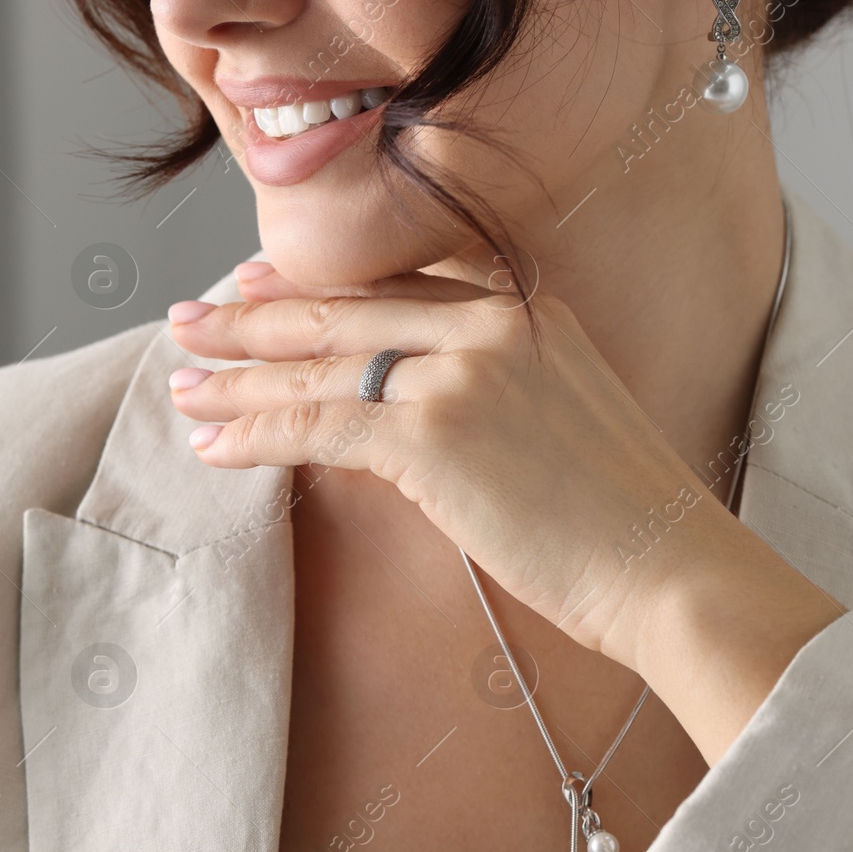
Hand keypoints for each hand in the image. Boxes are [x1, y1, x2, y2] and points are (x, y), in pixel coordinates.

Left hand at [167, 262, 842, 759]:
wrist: (669, 568)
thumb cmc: (623, 518)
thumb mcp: (560, 417)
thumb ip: (489, 390)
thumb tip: (405, 413)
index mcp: (524, 310)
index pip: (393, 284)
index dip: (314, 287)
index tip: (258, 285)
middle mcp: (488, 324)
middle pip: (341, 310)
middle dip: (252, 317)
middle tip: (189, 321)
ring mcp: (460, 373)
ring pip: (319, 364)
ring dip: (238, 378)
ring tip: (182, 387)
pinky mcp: (433, 435)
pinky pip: (319, 423)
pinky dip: (258, 433)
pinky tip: (215, 445)